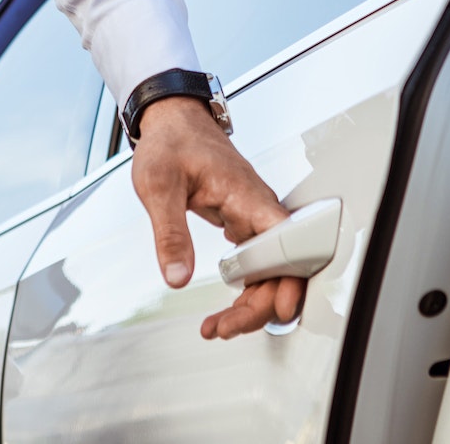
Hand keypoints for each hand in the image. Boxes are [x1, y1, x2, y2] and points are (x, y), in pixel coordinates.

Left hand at [131, 96, 306, 339]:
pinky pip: (257, 263)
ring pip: (270, 270)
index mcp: (246, 194)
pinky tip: (226, 308)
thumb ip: (170, 233)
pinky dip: (245, 289)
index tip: (278, 307)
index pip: (286, 239)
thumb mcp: (159, 186)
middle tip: (224, 328)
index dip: (290, 276)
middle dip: (259, 305)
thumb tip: (176, 277)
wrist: (173, 120)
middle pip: (280, 267)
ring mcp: (254, 217)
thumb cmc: (171, 142)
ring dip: (252, 302)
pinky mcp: (245, 224)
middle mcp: (259, 207)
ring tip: (219, 326)